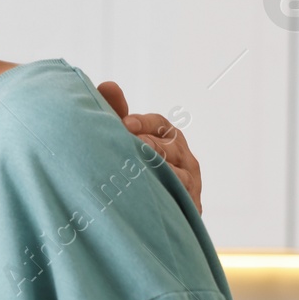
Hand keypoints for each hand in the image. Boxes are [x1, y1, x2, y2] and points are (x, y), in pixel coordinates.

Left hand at [97, 81, 202, 212]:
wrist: (147, 214)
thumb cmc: (133, 168)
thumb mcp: (124, 139)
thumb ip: (115, 113)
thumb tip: (108, 85)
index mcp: (167, 136)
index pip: (159, 124)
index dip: (143, 123)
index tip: (125, 124)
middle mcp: (182, 156)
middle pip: (169, 147)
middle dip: (149, 145)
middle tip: (130, 144)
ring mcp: (189, 180)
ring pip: (177, 171)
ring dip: (158, 168)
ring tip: (138, 165)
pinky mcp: (191, 204)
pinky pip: (182, 194)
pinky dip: (168, 190)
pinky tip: (150, 189)